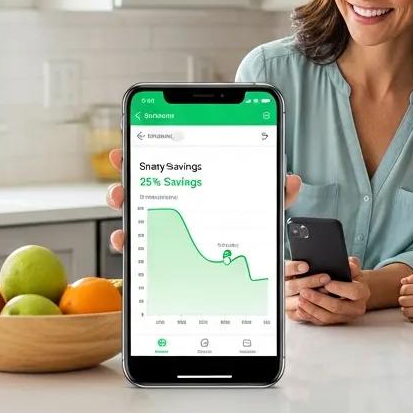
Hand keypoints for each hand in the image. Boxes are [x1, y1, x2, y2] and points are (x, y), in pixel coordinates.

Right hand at [105, 147, 301, 252]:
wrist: (242, 276)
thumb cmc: (251, 232)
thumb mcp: (265, 209)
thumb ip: (277, 193)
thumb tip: (291, 180)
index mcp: (200, 182)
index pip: (173, 157)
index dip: (151, 143)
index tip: (135, 136)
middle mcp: (177, 199)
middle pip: (146, 177)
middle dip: (129, 166)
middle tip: (122, 160)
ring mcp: (165, 225)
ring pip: (136, 206)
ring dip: (122, 198)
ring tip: (120, 196)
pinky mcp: (160, 252)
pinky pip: (138, 243)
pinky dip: (126, 238)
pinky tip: (123, 237)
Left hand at [289, 256, 369, 324]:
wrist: (351, 290)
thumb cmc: (350, 276)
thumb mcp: (353, 268)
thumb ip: (352, 265)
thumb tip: (348, 264)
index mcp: (363, 293)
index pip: (353, 292)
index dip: (340, 288)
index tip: (326, 283)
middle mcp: (356, 308)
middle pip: (337, 307)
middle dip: (319, 299)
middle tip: (305, 291)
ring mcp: (346, 317)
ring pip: (327, 317)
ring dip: (312, 309)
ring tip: (300, 300)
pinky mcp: (335, 323)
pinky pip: (321, 322)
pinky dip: (309, 316)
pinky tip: (300, 309)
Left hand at [398, 265, 412, 322]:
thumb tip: (404, 280)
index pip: (405, 289)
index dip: (403, 289)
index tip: (407, 289)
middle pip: (403, 300)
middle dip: (403, 298)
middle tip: (407, 297)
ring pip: (406, 311)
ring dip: (405, 308)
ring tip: (409, 306)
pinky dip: (411, 316)